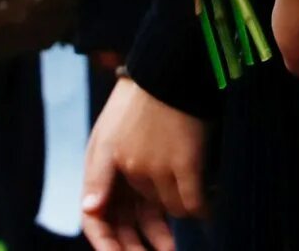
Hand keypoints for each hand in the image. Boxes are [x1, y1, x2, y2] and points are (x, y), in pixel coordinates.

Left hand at [80, 77, 207, 250]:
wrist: (171, 64)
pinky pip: (193, 203)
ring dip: (179, 212)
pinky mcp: (185, 162)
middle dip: (146, 243)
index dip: (105, 244)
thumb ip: (100, 173)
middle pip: (135, 222)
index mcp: (102, 161)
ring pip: (169, 211)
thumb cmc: (139, 98)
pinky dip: (202, 209)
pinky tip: (208, 209)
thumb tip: (90, 209)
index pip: (94, 217)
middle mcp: (126, 169)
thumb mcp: (108, 132)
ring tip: (193, 202)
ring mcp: (156, 167)